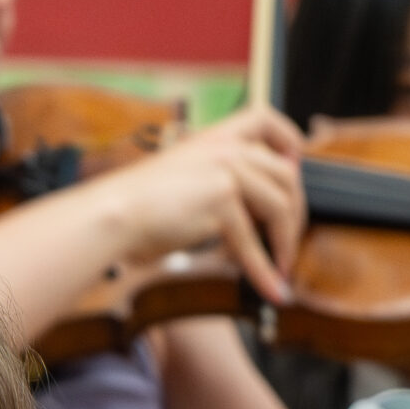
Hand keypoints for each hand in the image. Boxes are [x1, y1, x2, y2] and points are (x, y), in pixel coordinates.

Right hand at [106, 105, 304, 300]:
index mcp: (214, 138)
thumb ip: (220, 183)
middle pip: (285, 176)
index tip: (295, 163)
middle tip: (288, 243)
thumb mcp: (186, 179)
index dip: (288, 139)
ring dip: (285, 245)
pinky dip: (264, 271)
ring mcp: (226, 171)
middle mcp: (225, 149)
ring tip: (281, 269)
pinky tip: (272, 289)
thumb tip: (255, 215)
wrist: (114, 213)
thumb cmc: (139, 206)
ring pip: (279, 208)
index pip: (265, 119)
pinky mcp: (221, 200)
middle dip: (295, 214)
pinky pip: (252, 243)